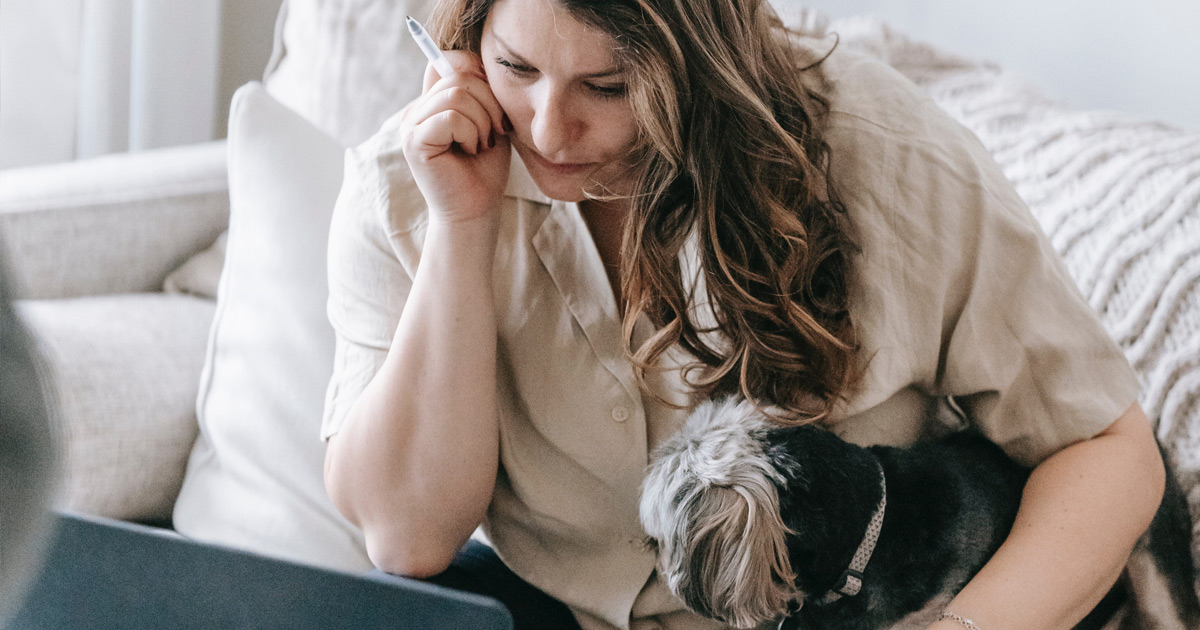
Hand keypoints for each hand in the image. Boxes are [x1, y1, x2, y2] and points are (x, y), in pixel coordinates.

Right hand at [398, 51, 510, 223]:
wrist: (475, 211)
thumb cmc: (484, 170)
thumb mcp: (488, 122)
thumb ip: (480, 92)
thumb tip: (476, 60)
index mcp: (432, 103)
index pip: (449, 61)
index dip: (478, 73)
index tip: (495, 105)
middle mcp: (416, 110)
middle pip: (458, 76)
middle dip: (489, 103)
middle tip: (495, 133)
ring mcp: (411, 125)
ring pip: (457, 95)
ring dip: (482, 122)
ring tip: (482, 145)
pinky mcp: (414, 142)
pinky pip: (451, 117)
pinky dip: (471, 134)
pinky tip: (471, 152)